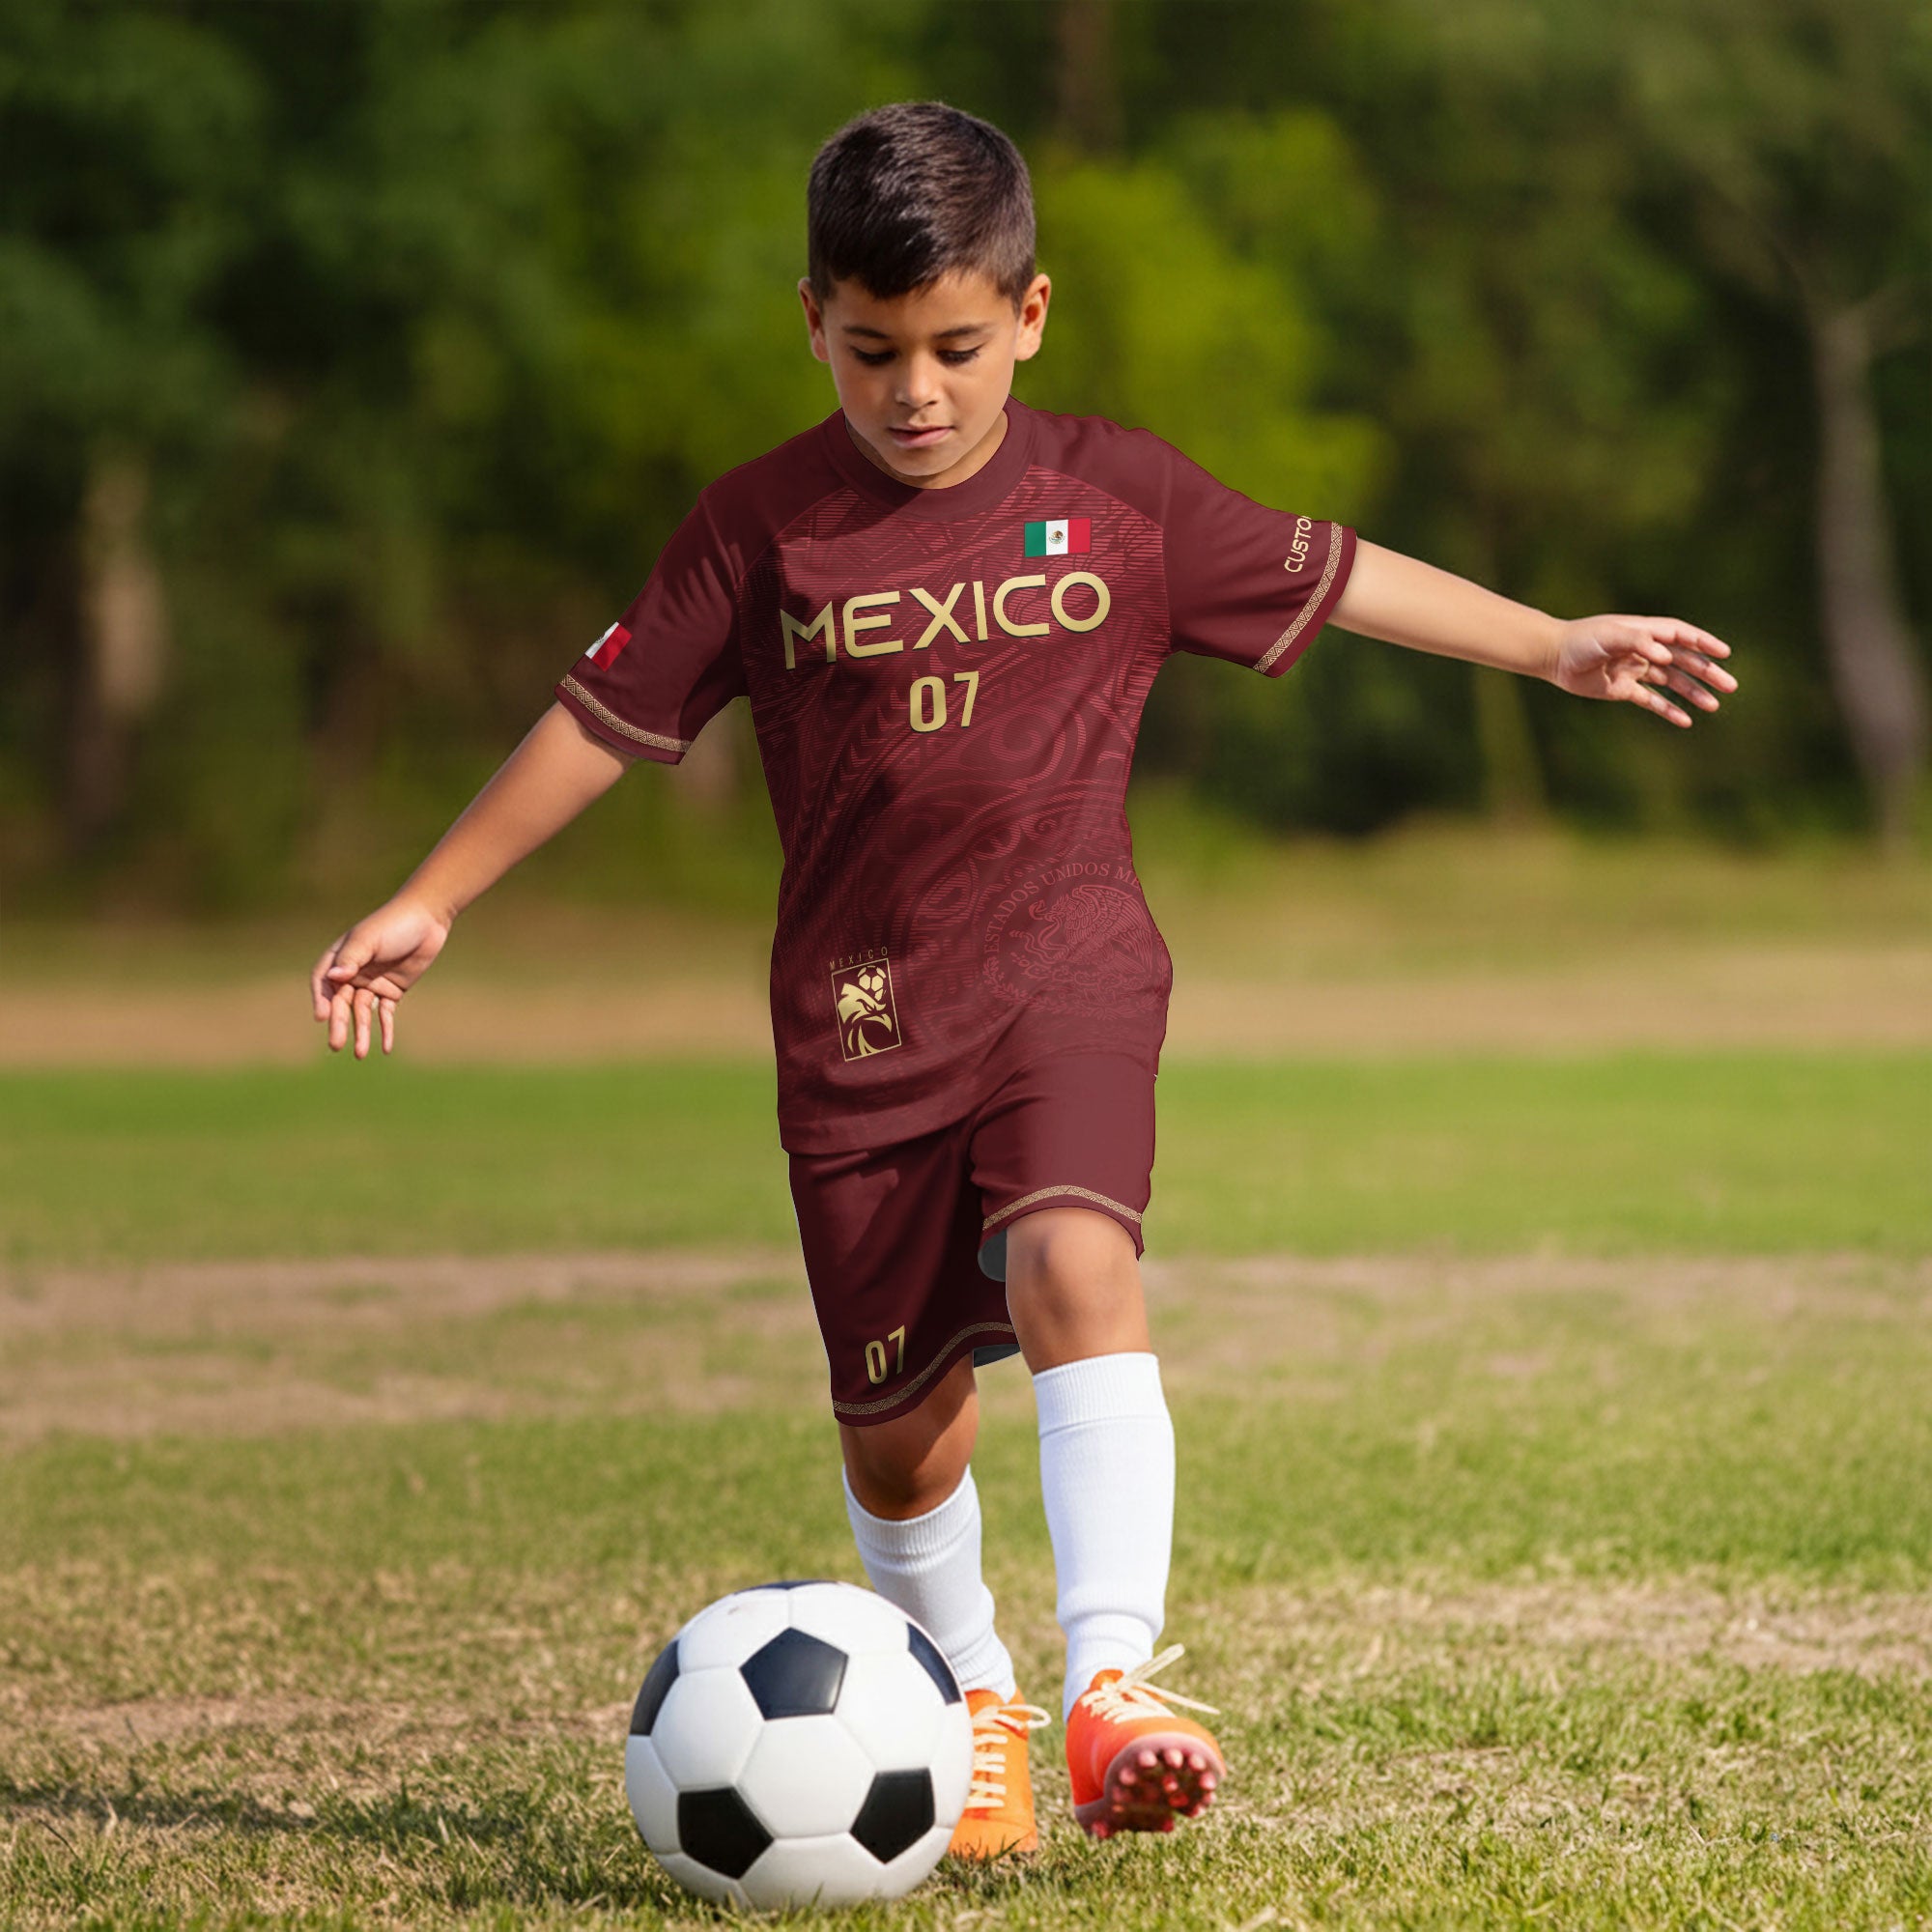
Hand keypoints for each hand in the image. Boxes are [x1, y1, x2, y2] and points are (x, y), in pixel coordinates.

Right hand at [309, 896, 451, 1058]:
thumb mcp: (370, 939)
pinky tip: (386, 1047)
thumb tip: (333, 977)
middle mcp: (353, 973)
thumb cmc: (394, 924)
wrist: (428, 919)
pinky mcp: (392, 991)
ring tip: (360, 1054)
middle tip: (336, 1045)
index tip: (322, 1016)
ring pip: (363, 1012)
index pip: (322, 982)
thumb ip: (352, 958)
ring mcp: (372, 983)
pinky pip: (385, 1014)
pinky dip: (385, 1029)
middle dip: (339, 1023)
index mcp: (340, 957)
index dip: (320, 999)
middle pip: (341, 1002)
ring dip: (362, 1032)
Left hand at [1551, 616, 1736, 726]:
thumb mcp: (1609, 635)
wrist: (1554, 657)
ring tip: (1713, 706)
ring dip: (1693, 693)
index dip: (1704, 642)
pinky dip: (1668, 710)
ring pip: (1672, 683)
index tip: (1724, 653)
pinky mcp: (1624, 689)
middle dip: (1707, 672)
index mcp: (1645, 632)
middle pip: (1684, 661)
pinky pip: (1652, 701)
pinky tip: (1685, 721)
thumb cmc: (1582, 640)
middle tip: (1730, 686)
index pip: (1682, 636)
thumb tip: (1667, 656)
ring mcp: (1636, 670)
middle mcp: (1645, 650)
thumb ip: (1637, 641)